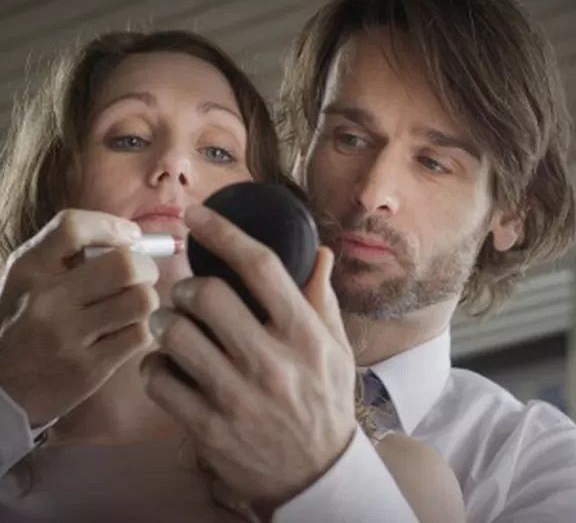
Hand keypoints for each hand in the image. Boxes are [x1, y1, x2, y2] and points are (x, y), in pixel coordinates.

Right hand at [0, 209, 158, 426]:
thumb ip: (70, 255)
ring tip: (134, 307)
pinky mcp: (88, 368)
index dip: (113, 226)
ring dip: (147, 300)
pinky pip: (140, 334)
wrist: (0, 390)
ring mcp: (67, 337)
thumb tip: (132, 238)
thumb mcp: (30, 281)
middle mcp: (47, 300)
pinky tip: (126, 332)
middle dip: (146, 267)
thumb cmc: (26, 324)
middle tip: (142, 277)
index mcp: (29, 269)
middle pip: (125, 265)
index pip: (73, 227)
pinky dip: (142, 330)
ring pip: (141, 300)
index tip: (131, 236)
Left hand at [141, 204, 355, 508]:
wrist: (317, 476)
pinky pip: (160, 379)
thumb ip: (322, 299)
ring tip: (172, 326)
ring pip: (176, 335)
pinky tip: (167, 365)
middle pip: (207, 295)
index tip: (195, 214)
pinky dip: (155, 365)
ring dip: (165, 323)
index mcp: (304, 334)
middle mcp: (272, 362)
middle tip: (186, 292)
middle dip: (186, 286)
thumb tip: (319, 252)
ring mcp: (237, 397)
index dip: (223, 231)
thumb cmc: (325, 402)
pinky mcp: (209, 428)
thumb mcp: (335, 349)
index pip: (260, 266)